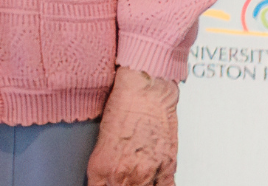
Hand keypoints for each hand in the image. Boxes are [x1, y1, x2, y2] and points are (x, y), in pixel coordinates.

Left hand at [88, 66, 177, 185]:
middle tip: (117, 179)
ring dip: (136, 185)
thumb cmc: (122, 107)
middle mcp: (125, 174)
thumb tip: (101, 181)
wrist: (146, 91)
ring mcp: (148, 173)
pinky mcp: (168, 168)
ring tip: (134, 178)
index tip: (102, 183)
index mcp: (102, 167)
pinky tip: (150, 182)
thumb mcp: (99, 141)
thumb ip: (101, 168)